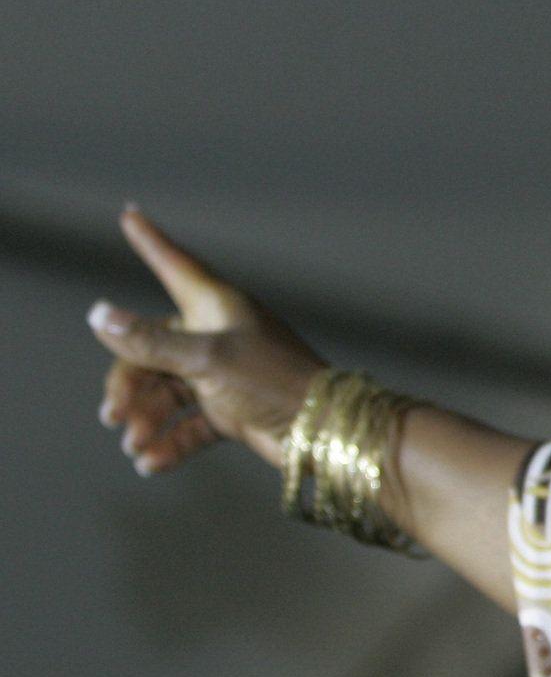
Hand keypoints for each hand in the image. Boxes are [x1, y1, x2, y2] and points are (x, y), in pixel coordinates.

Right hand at [89, 205, 326, 473]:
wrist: (324, 432)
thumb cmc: (273, 382)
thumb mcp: (206, 359)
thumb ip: (150, 342)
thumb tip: (99, 315)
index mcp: (216, 306)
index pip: (174, 264)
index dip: (151, 240)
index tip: (130, 212)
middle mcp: (217, 335)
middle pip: (153, 348)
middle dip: (129, 382)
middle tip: (112, 417)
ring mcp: (224, 374)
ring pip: (168, 391)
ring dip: (147, 418)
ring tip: (134, 445)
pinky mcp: (233, 410)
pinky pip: (190, 424)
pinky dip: (170, 442)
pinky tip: (150, 463)